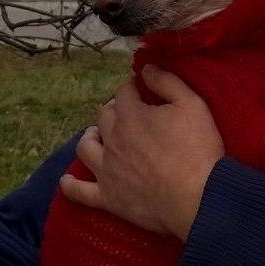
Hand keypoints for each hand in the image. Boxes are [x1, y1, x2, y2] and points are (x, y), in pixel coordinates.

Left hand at [60, 66, 224, 240]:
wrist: (196, 197)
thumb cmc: (198, 149)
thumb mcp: (192, 105)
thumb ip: (168, 82)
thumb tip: (146, 68)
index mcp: (132, 115)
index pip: (124, 92)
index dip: (132, 86)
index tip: (141, 88)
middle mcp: (113, 139)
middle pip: (103, 116)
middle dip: (113, 109)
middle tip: (126, 112)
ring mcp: (107, 169)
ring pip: (85, 147)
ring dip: (90, 137)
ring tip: (97, 135)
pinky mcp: (107, 197)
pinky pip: (80, 191)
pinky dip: (70, 185)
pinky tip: (66, 181)